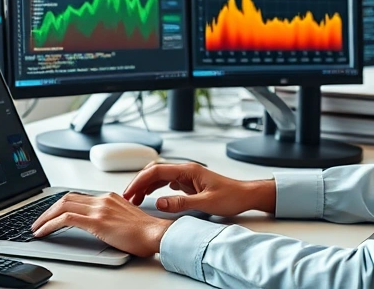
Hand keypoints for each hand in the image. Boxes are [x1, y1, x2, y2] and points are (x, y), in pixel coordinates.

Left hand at [30, 192, 170, 257]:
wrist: (156, 234)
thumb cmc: (146, 232)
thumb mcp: (125, 219)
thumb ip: (110, 217)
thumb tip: (100, 226)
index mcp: (109, 197)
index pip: (78, 196)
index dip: (60, 204)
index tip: (52, 214)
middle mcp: (102, 199)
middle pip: (66, 198)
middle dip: (48, 209)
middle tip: (39, 221)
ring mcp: (99, 209)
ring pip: (62, 205)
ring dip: (45, 216)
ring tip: (37, 227)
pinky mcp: (97, 221)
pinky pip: (66, 219)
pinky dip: (50, 224)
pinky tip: (44, 232)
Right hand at [123, 162, 275, 216]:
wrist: (245, 195)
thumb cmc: (231, 196)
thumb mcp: (206, 203)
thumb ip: (182, 203)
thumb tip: (159, 203)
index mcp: (188, 170)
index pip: (156, 171)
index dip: (139, 181)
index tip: (129, 193)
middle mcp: (186, 170)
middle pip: (155, 171)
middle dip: (139, 182)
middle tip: (127, 197)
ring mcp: (187, 176)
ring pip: (159, 176)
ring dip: (146, 186)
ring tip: (134, 199)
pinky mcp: (189, 183)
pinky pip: (167, 182)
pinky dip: (155, 188)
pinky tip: (150, 196)